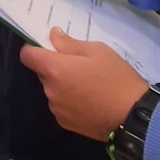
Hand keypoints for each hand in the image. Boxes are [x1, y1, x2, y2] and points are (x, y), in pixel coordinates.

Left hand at [20, 28, 148, 139]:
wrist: (133, 116)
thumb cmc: (116, 78)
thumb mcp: (97, 51)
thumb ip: (70, 44)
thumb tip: (52, 35)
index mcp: (55, 70)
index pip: (27, 55)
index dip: (34, 48)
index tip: (49, 47)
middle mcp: (50, 91)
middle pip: (42, 72)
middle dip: (55, 66)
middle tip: (80, 65)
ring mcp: (56, 109)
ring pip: (52, 89)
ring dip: (62, 84)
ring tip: (88, 85)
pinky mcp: (65, 124)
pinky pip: (60, 105)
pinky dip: (69, 100)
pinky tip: (89, 101)